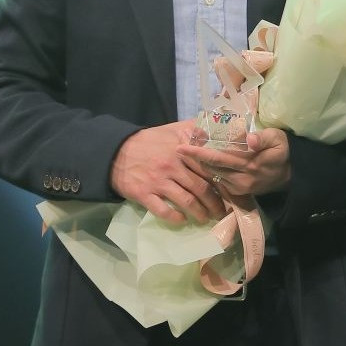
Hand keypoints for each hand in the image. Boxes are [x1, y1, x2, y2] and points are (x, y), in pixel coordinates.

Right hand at [110, 121, 226, 223]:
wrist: (115, 152)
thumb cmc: (148, 142)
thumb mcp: (171, 130)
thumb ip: (193, 128)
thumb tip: (215, 125)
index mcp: (181, 151)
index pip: (208, 168)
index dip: (222, 181)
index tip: (230, 191)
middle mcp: (172, 166)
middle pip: (201, 188)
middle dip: (215, 203)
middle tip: (222, 212)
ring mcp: (158, 181)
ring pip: (187, 201)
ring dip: (199, 213)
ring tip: (205, 219)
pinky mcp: (144, 194)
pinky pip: (164, 211)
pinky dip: (176, 218)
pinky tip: (182, 220)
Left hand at [178, 128, 291, 199]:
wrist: (291, 174)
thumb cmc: (282, 151)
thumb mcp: (277, 139)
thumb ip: (262, 138)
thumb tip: (249, 139)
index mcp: (249, 164)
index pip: (217, 157)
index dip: (198, 152)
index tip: (181, 146)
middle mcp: (241, 178)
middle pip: (210, 168)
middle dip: (193, 157)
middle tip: (178, 145)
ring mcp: (239, 187)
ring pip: (212, 175)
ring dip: (198, 164)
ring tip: (185, 152)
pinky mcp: (238, 191)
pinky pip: (218, 180)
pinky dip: (208, 171)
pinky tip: (201, 162)